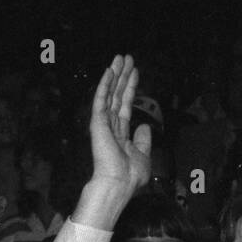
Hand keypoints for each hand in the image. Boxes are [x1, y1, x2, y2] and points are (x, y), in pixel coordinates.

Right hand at [89, 55, 151, 197]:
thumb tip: (144, 126)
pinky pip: (101, 99)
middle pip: (117, 96)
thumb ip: (143, 140)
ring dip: (115, 75)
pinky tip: (109, 70)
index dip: (130, 89)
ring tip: (120, 57)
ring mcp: (103, 124)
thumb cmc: (130, 176)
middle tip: (126, 58)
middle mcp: (111, 128)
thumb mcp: (144, 156)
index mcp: (121, 136)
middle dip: (122, 77)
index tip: (135, 73)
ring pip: (110, 94)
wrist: (118, 184)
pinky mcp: (97, 123)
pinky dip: (105, 84)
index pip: (125, 106)